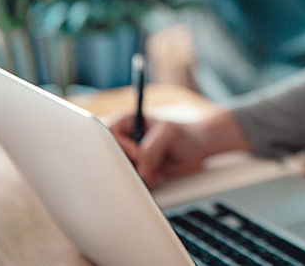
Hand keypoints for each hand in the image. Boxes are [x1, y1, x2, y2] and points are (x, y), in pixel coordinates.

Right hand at [109, 109, 250, 187]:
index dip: (121, 146)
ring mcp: (130, 157)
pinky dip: (145, 182)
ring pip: (121, 172)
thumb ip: (152, 149)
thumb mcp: (169, 135)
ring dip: (140, 175)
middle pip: (110, 157)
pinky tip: (158, 175)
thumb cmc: (185, 135)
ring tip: (158, 168)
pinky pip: (131, 182)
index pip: (108, 135)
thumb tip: (140, 169)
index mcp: (127, 121)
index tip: (138, 153)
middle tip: (149, 165)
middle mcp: (125, 139)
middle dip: (131, 165)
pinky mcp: (136, 170)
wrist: (197, 149)